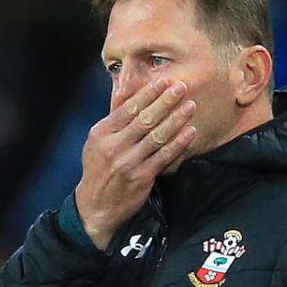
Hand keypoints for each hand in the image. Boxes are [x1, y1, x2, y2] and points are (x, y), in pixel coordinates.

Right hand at [74, 79, 197, 249]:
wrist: (96, 205)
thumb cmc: (98, 169)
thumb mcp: (97, 142)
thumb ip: (114, 119)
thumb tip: (127, 92)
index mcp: (102, 133)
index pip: (129, 108)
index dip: (148, 93)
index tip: (164, 81)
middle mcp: (114, 146)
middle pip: (145, 119)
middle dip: (166, 101)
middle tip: (182, 87)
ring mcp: (128, 162)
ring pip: (157, 135)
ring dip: (176, 119)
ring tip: (190, 105)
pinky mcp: (141, 177)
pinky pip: (164, 155)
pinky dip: (179, 142)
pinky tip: (190, 132)